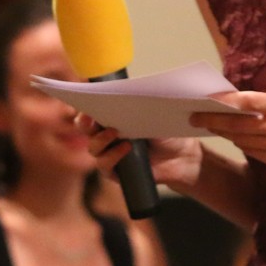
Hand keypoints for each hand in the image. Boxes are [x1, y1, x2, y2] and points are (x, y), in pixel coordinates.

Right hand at [74, 113, 204, 190]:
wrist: (181, 155)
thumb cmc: (165, 131)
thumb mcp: (150, 114)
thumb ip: (134, 106)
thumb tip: (122, 94)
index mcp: (110, 117)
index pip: (89, 110)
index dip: (85, 105)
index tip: (87, 101)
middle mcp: (105, 135)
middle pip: (84, 129)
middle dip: (85, 122)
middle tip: (91, 118)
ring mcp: (109, 154)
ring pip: (93, 148)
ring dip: (100, 140)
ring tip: (115, 132)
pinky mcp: (115, 172)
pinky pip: (105, 166)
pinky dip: (112, 156)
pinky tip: (125, 149)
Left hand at [189, 91, 265, 171]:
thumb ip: (263, 102)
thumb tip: (231, 103)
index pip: (248, 102)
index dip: (225, 101)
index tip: (207, 99)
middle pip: (238, 125)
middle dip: (213, 121)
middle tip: (195, 117)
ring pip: (241, 140)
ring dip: (224, 133)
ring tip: (210, 125)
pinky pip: (252, 152)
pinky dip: (241, 143)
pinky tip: (234, 137)